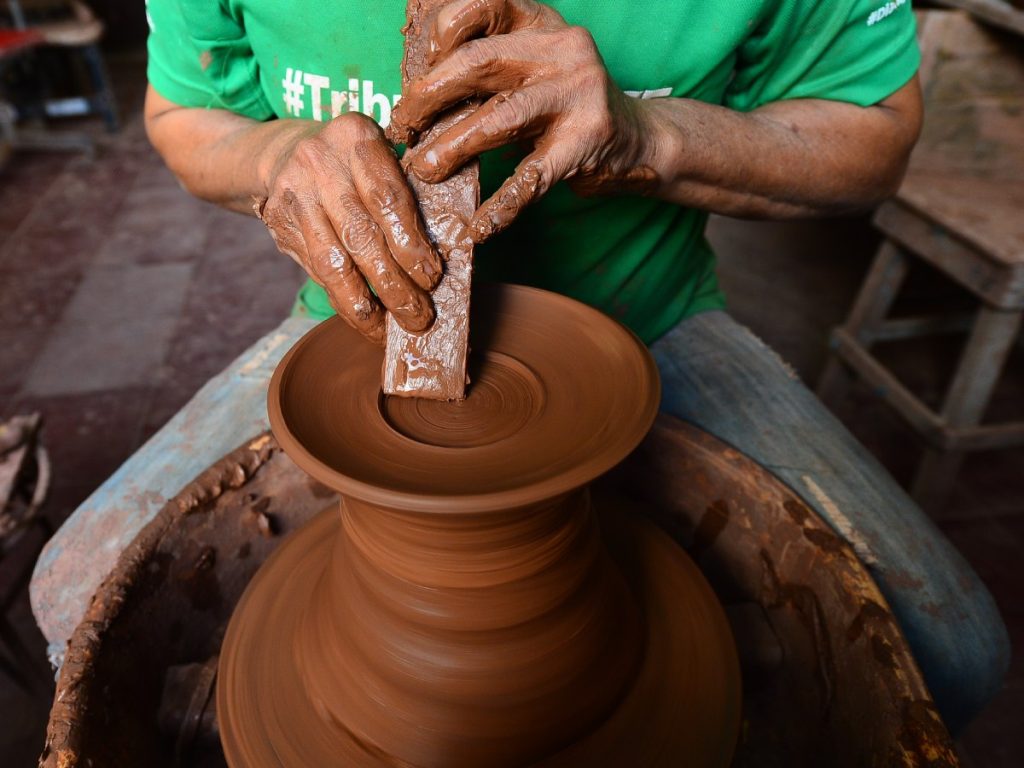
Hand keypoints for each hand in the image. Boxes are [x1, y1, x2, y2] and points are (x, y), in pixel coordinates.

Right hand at [255, 113, 440, 343]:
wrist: (285, 154)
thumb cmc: (355, 164)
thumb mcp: (381, 157)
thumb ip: (406, 193)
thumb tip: (440, 256)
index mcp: (356, 137)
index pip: (388, 199)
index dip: (412, 244)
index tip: (433, 277)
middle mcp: (319, 162)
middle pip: (362, 235)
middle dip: (395, 284)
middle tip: (420, 317)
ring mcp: (294, 195)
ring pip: (334, 262)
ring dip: (366, 304)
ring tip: (390, 330)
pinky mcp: (278, 225)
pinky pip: (317, 273)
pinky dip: (344, 302)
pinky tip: (367, 321)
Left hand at [392, 0, 655, 241]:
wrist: (638, 141)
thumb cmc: (566, 105)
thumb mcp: (531, 67)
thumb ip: (484, 68)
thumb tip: (413, 91)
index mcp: (540, 22)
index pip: (481, 5)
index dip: (440, 36)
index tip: (418, 69)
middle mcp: (561, 49)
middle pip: (479, 62)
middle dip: (429, 96)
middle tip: (403, 126)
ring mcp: (578, 95)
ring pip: (500, 118)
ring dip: (453, 146)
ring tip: (425, 170)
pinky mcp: (585, 144)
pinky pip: (531, 178)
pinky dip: (500, 207)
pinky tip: (479, 227)